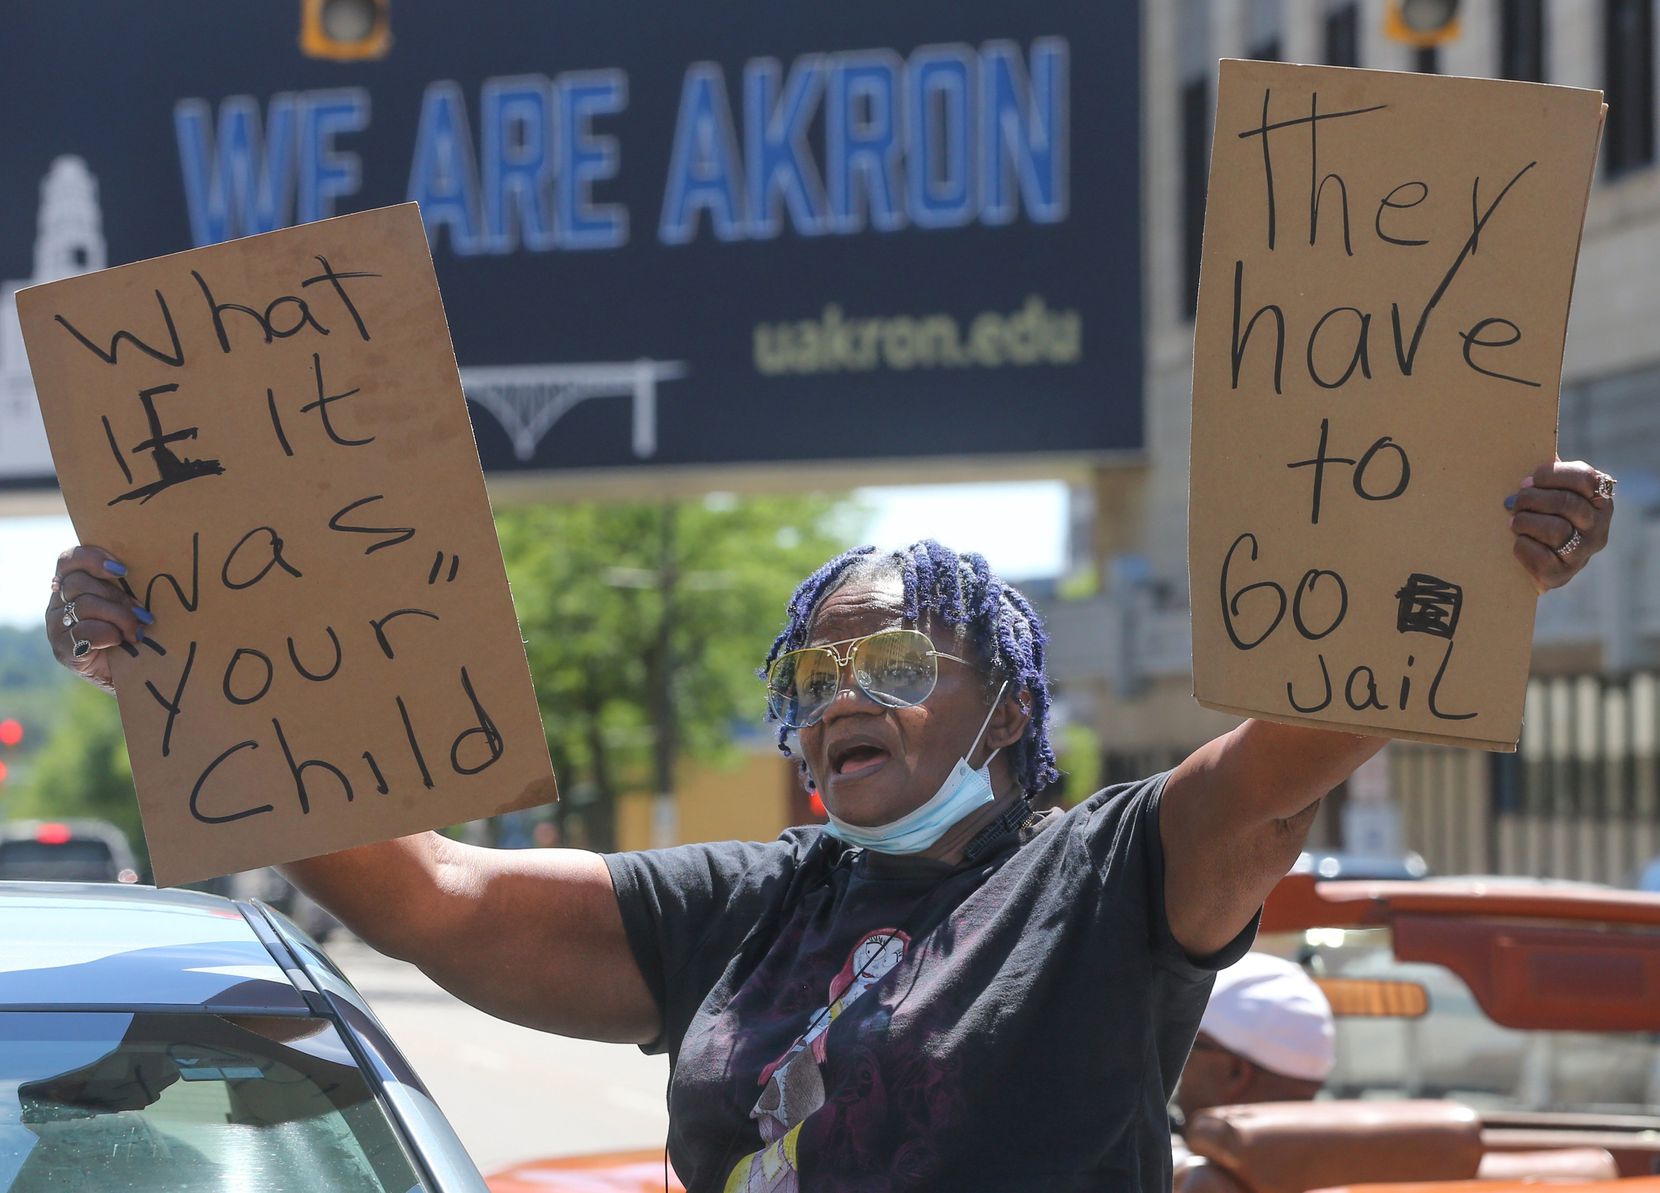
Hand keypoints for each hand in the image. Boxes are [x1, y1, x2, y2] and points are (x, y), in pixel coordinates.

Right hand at [46, 545, 150, 694]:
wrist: (135, 677)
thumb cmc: (135, 635)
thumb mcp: (129, 605)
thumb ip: (124, 586)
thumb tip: (144, 566)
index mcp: (71, 587)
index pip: (69, 561)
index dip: (93, 558)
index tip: (122, 570)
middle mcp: (58, 605)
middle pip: (80, 583)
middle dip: (117, 596)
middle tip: (142, 613)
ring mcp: (57, 628)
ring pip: (85, 605)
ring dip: (119, 617)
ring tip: (137, 632)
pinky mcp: (63, 651)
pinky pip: (85, 632)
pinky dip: (109, 635)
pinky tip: (121, 642)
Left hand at [1507, 459, 1614, 593]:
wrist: (1534, 559)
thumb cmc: (1542, 513)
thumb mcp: (1550, 489)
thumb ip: (1548, 473)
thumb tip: (1535, 448)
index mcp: (1600, 500)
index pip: (1585, 478)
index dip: (1552, 475)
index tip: (1530, 479)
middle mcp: (1599, 526)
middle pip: (1565, 503)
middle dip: (1532, 499)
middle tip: (1515, 501)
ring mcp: (1584, 552)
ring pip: (1555, 530)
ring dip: (1525, 522)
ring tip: (1514, 522)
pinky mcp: (1564, 574)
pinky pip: (1542, 558)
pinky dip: (1523, 547)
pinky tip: (1518, 542)